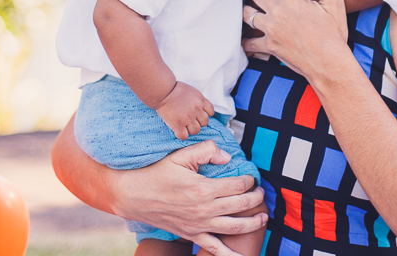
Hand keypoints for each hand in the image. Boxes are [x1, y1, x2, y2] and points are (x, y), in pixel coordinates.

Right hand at [52, 119, 264, 250]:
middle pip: (241, 205)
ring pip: (235, 227)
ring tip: (263, 218)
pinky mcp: (192, 235)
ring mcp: (199, 225)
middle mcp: (205, 209)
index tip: (252, 177)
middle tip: (261, 194)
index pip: (239, 184)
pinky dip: (229, 254)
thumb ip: (206, 151)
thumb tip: (227, 156)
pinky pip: (214, 248)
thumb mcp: (180, 155)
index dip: (250, 180)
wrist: (134, 195)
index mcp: (205, 188)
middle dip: (256, 199)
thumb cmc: (157, 173)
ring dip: (253, 223)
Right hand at [154, 82, 213, 139]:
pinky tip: (178, 130)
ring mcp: (188, 118)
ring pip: (196, 131)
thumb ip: (198, 101)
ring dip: (190, 129)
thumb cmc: (175, 90)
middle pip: (204, 123)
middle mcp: (196, 110)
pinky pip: (184, 136)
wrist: (163, 91)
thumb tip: (201, 110)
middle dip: (198, 122)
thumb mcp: (192, 92)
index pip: (211, 112)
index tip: (198, 115)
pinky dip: (181, 134)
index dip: (204, 114)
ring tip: (184, 125)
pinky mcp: (178, 124)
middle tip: (190, 120)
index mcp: (201, 100)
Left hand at [243, 0, 348, 76]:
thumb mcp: (336, 4)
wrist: (328, 64)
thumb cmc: (333, 34)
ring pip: (247, 14)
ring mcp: (271, 30)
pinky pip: (249, 43)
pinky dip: (245, 41)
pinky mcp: (269, 46)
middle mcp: (278, 12)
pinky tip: (243, 39)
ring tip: (246, 7)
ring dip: (246, 9)